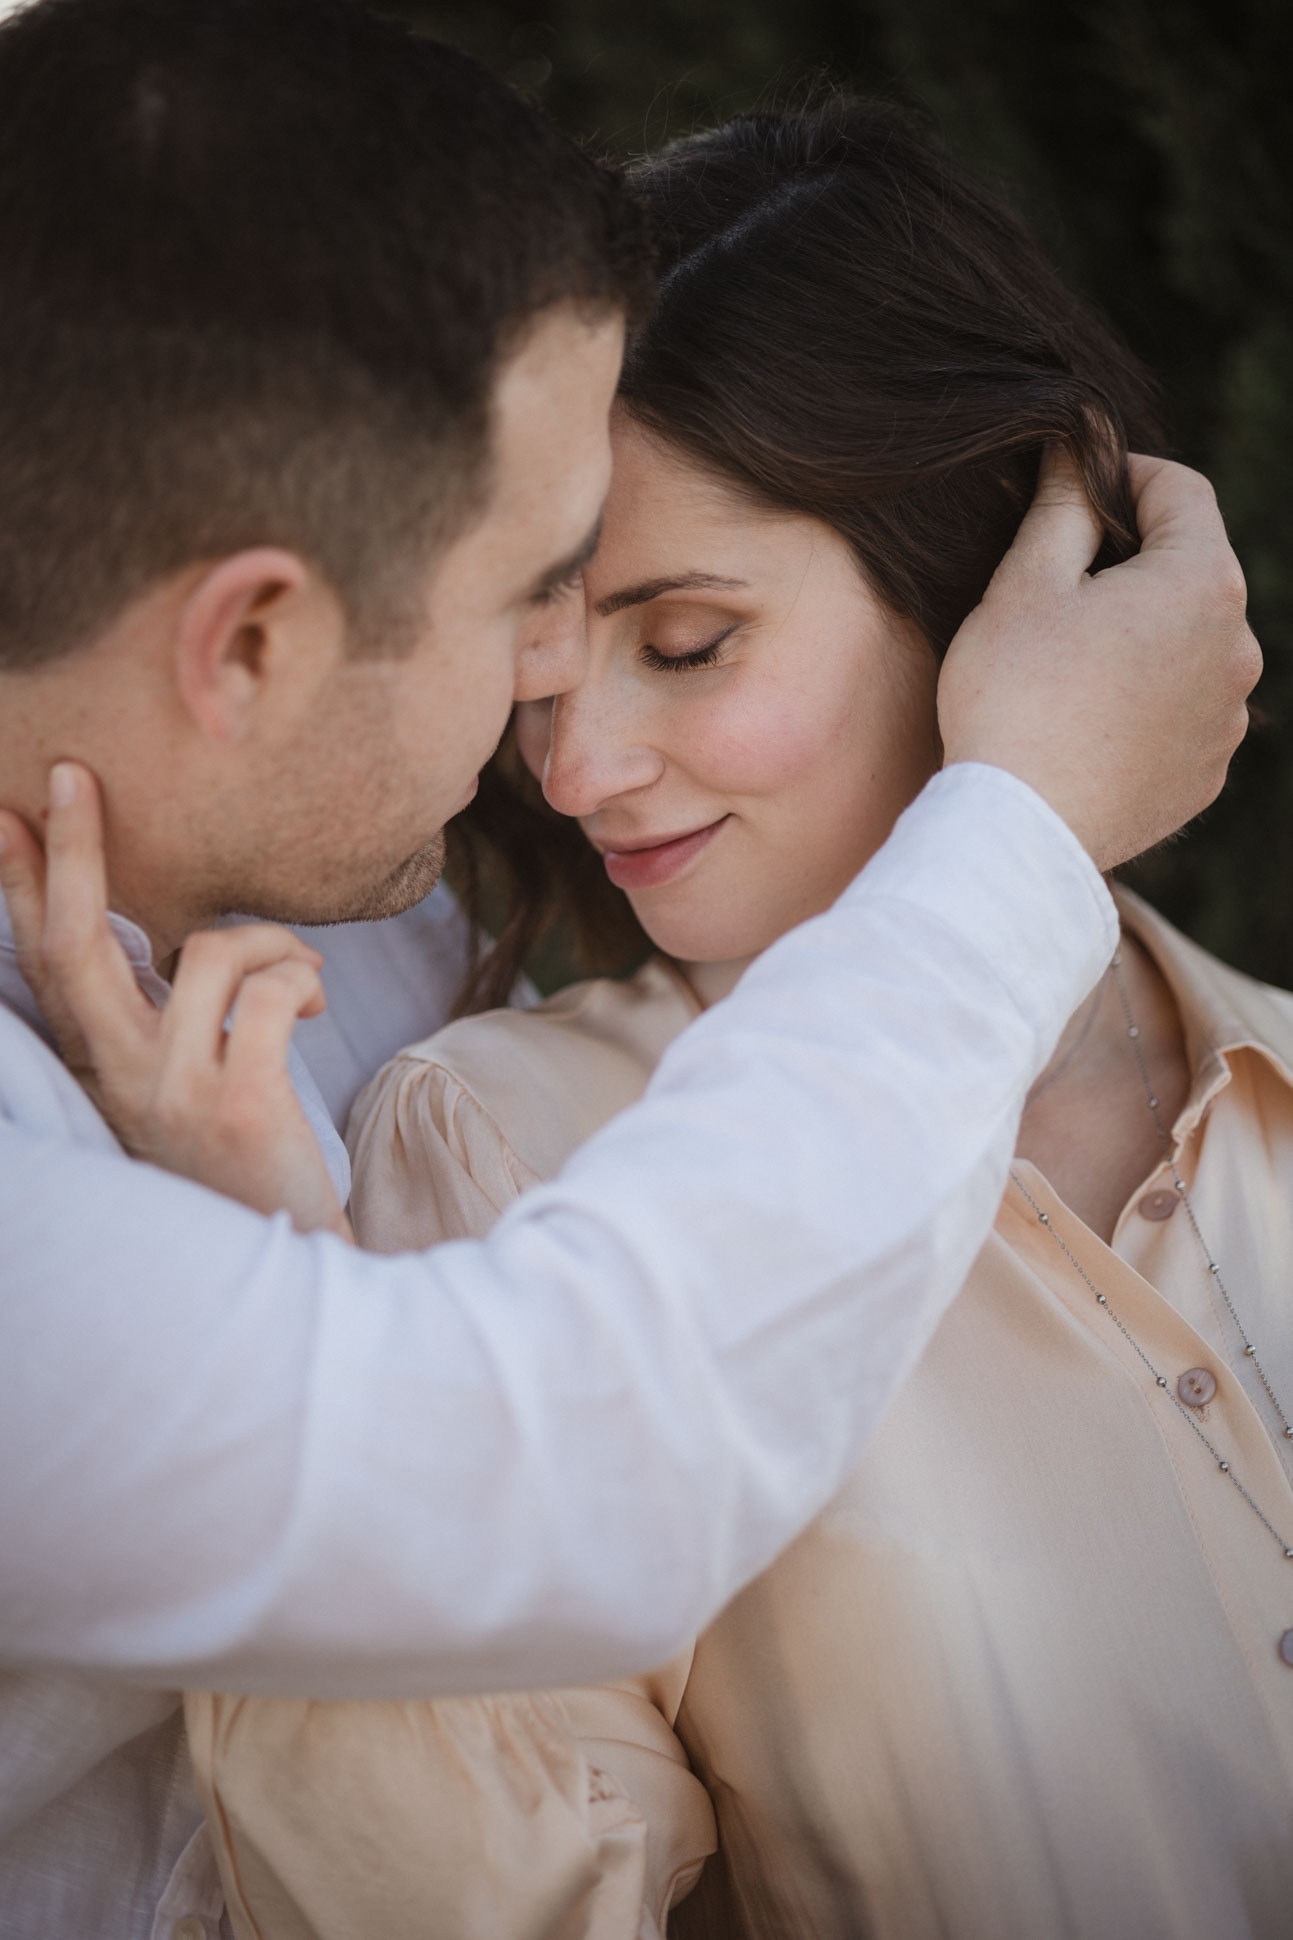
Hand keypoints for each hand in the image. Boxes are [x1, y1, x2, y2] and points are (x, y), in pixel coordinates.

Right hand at [0, 763, 352, 1238]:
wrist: (298, 1258)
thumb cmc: (248, 1160)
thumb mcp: (189, 1086)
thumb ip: (169, 1021)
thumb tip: (191, 938)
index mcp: (106, 1070)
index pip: (48, 963)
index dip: (24, 886)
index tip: (10, 814)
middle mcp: (123, 1081)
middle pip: (79, 944)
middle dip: (75, 852)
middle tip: (70, 774)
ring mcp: (175, 1093)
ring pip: (211, 954)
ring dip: (271, 942)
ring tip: (304, 978)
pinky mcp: (240, 1102)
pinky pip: (270, 991)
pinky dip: (304, 978)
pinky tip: (319, 1005)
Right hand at [938, 448, 1260, 869]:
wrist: (1019, 832)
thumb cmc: (1014, 698)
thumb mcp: (1023, 583)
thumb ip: (1062, 504)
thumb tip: (1079, 448)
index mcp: (1204, 584)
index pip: (1181, 489)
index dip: (1124, 474)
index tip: (1075, 488)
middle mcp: (1239, 649)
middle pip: (1190, 570)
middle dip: (1131, 562)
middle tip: (1054, 583)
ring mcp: (1228, 719)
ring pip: (1188, 645)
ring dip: (1140, 635)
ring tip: (1065, 663)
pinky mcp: (1206, 774)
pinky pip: (1182, 712)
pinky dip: (1143, 701)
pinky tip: (1083, 719)